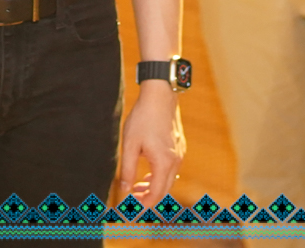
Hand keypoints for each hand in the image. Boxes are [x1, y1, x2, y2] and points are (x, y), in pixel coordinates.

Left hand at [117, 83, 184, 207]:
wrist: (160, 95)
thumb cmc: (143, 118)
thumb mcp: (130, 144)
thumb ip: (127, 169)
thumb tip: (124, 189)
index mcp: (163, 163)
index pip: (156, 194)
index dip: (144, 205)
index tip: (132, 210)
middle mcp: (175, 161)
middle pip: (164, 190)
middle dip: (148, 199)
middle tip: (132, 201)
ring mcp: (179, 154)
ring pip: (168, 180)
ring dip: (153, 187)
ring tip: (136, 187)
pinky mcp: (179, 147)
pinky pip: (170, 169)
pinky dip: (159, 176)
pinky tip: (147, 174)